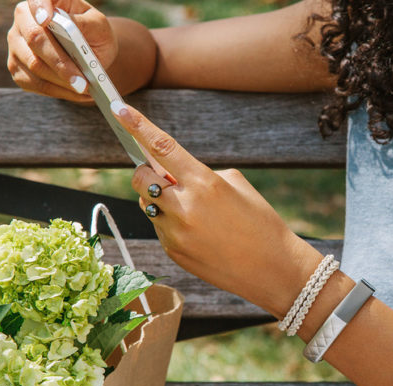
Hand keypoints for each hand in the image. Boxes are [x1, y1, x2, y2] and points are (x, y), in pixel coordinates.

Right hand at [7, 0, 117, 101]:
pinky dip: (59, 92)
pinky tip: (77, 94)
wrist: (89, 53)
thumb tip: (69, 25)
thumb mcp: (98, 25)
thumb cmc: (94, 34)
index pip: (36, 1)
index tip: (47, 20)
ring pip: (34, 67)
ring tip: (85, 89)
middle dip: (61, 63)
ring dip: (62, 82)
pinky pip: (35, 84)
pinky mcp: (18, 69)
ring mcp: (16, 46)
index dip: (39, 8)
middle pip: (35, 40)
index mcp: (42, 2)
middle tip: (82, 81)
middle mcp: (23, 21)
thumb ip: (85, 23)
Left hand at [111, 103, 324, 316]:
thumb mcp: (236, 185)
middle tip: (167, 178)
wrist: (272, 269)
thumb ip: (200, 174)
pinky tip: (198, 233)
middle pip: (141, 178)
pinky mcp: (173, 252)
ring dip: (161, 200)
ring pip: (147, 204)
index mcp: (204, 183)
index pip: (162, 147)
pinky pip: (158, 227)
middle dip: (148, 173)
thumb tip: (171, 173)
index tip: (120, 109)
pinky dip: (170, 223)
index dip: (138, 126)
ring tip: (194, 212)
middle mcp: (184, 207)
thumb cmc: (261, 222)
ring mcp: (175, 232)